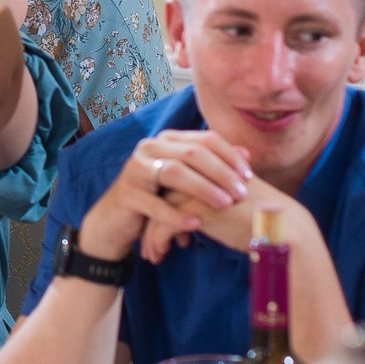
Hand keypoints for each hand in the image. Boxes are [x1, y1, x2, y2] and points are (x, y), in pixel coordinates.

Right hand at [76, 128, 253, 262]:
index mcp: (166, 140)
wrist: (116, 220)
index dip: (229, 156)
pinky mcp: (126, 194)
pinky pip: (155, 204)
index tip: (248, 176)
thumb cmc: (157, 198)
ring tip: (225, 205)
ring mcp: (135, 169)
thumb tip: (247, 154)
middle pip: (192, 153)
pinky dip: (177, 214)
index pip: (205, 139)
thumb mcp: (185, 180)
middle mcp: (149, 148)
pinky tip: (196, 224)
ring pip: (174, 172)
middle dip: (221, 172)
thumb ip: (212, 165)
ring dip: (203, 188)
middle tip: (241, 192)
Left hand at [145, 172, 308, 260]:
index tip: (156, 222)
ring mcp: (198, 188)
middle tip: (147, 240)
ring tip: (150, 254)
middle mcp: (201, 171)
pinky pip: (164, 226)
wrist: (283, 231)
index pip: (174, 179)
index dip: (163, 203)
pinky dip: (157, 241)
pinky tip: (158, 256)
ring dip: (150, 234)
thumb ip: (213, 197)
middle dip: (152, 218)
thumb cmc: (262, 218)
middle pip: (162, 193)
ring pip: (159, 210)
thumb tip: (194, 213)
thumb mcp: (233, 199)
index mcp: (211, 165)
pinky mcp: (196, 209)